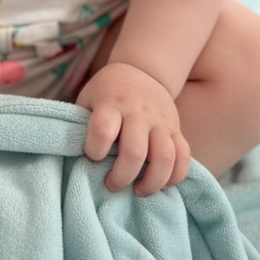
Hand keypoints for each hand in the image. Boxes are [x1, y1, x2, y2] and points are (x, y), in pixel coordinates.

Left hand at [76, 62, 190, 194]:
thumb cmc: (107, 91)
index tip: (92, 155)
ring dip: (152, 182)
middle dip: (121, 176)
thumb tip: (75, 157)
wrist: (141, 70)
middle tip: (111, 183)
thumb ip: (83, 123)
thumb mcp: (89, 98)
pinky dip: (175, 176)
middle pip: (134, 151)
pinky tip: (161, 184)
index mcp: (111, 102)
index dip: (94, 150)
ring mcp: (160, 121)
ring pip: (165, 157)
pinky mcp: (176, 129)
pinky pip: (184, 157)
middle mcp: (138, 112)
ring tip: (138, 189)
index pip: (103, 130)